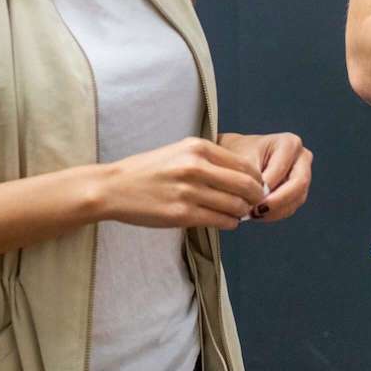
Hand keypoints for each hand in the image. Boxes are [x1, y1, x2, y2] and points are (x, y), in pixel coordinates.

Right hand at [95, 137, 267, 230]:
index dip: (257, 180)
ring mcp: (189, 192)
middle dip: (255, 197)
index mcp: (197, 147)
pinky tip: (225, 221)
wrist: (114, 188)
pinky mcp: (181, 214)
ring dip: (242, 212)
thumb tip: (242, 176)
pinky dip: (229, 223)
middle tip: (253, 204)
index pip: (244, 165)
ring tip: (237, 213)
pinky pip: (220, 220)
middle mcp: (196, 167)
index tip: (257, 188)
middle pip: (245, 186)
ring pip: (235, 206)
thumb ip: (209, 160)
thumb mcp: (179, 152)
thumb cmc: (148, 171)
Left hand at [218, 132, 311, 222]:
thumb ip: (252, 178)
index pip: (283, 169)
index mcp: (290, 143)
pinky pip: (291, 207)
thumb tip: (260, 197)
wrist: (238, 158)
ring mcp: (303, 175)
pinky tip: (258, 214)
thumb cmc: (240, 154)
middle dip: (277, 201)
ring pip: (296, 199)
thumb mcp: (242, 161)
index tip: (250, 196)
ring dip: (275, 210)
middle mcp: (302, 158)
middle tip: (257, 211)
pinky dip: (274, 213)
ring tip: (254, 213)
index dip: (267, 186)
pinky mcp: (299, 192)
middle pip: (299, 184)